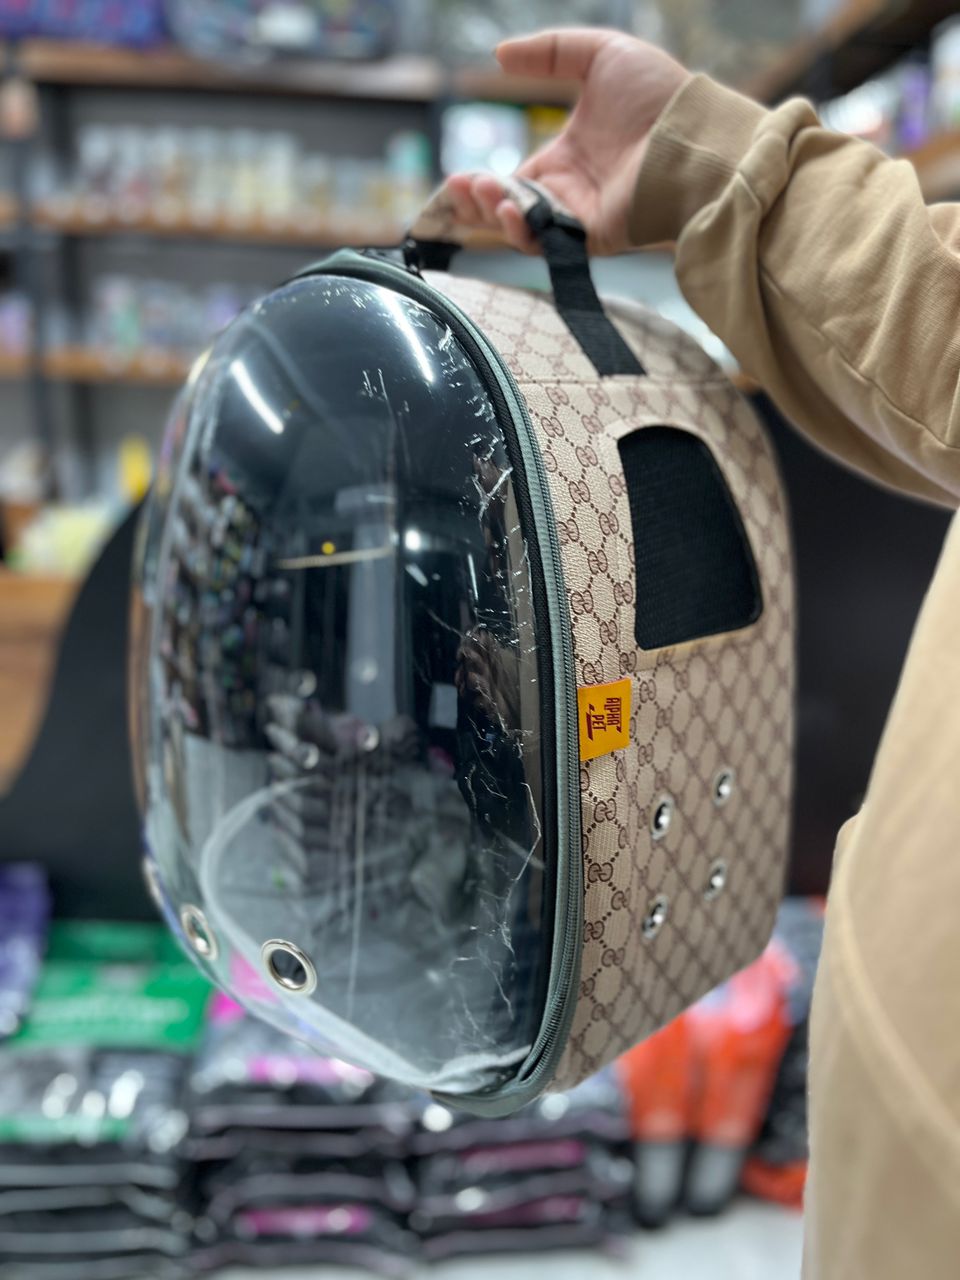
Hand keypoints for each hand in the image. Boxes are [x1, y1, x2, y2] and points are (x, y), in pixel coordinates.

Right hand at [446, 28, 688, 254]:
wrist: (694, 130)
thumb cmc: (659, 94)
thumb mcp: (599, 55)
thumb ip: (549, 52)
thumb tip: (499, 55)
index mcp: (566, 159)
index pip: (512, 184)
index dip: (481, 187)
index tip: (456, 180)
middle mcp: (570, 193)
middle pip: (509, 213)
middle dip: (477, 206)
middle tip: (457, 189)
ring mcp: (581, 218)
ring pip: (523, 231)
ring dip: (494, 214)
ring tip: (477, 191)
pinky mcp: (595, 236)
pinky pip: (549, 244)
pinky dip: (523, 232)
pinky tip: (508, 210)